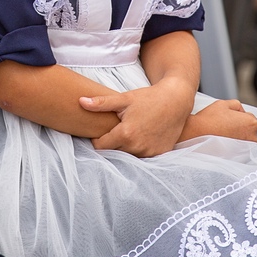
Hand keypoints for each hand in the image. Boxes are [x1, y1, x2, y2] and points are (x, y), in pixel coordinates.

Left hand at [79, 76, 194, 156]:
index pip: (100, 147)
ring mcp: (149, 153)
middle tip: (115, 132)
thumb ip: (101, 103)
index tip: (101, 132)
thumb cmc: (149, 98)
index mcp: (125, 134)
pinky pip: (143, 158)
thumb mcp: (124, 98)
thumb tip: (80, 101)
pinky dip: (140, 151)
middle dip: (111, 145)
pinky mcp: (160, 154)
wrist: (176, 100)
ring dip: (125, 149)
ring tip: (129, 134)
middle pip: (113, 153)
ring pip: (128, 157)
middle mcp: (137, 147)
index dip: (98, 139)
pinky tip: (142, 138)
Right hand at [180, 99, 256, 142]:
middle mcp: (253, 137)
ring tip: (221, 134)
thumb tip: (240, 111)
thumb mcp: (223, 104)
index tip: (226, 118)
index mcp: (251, 122)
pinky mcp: (239, 158)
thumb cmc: (209, 120)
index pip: (248, 116)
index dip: (236, 115)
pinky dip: (232, 146)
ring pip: (243, 139)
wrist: (196, 137)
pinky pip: (238, 149)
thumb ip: (237, 105)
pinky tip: (221, 142)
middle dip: (238, 126)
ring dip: (236, 137)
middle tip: (223, 126)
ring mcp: (247, 149)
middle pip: (248, 128)